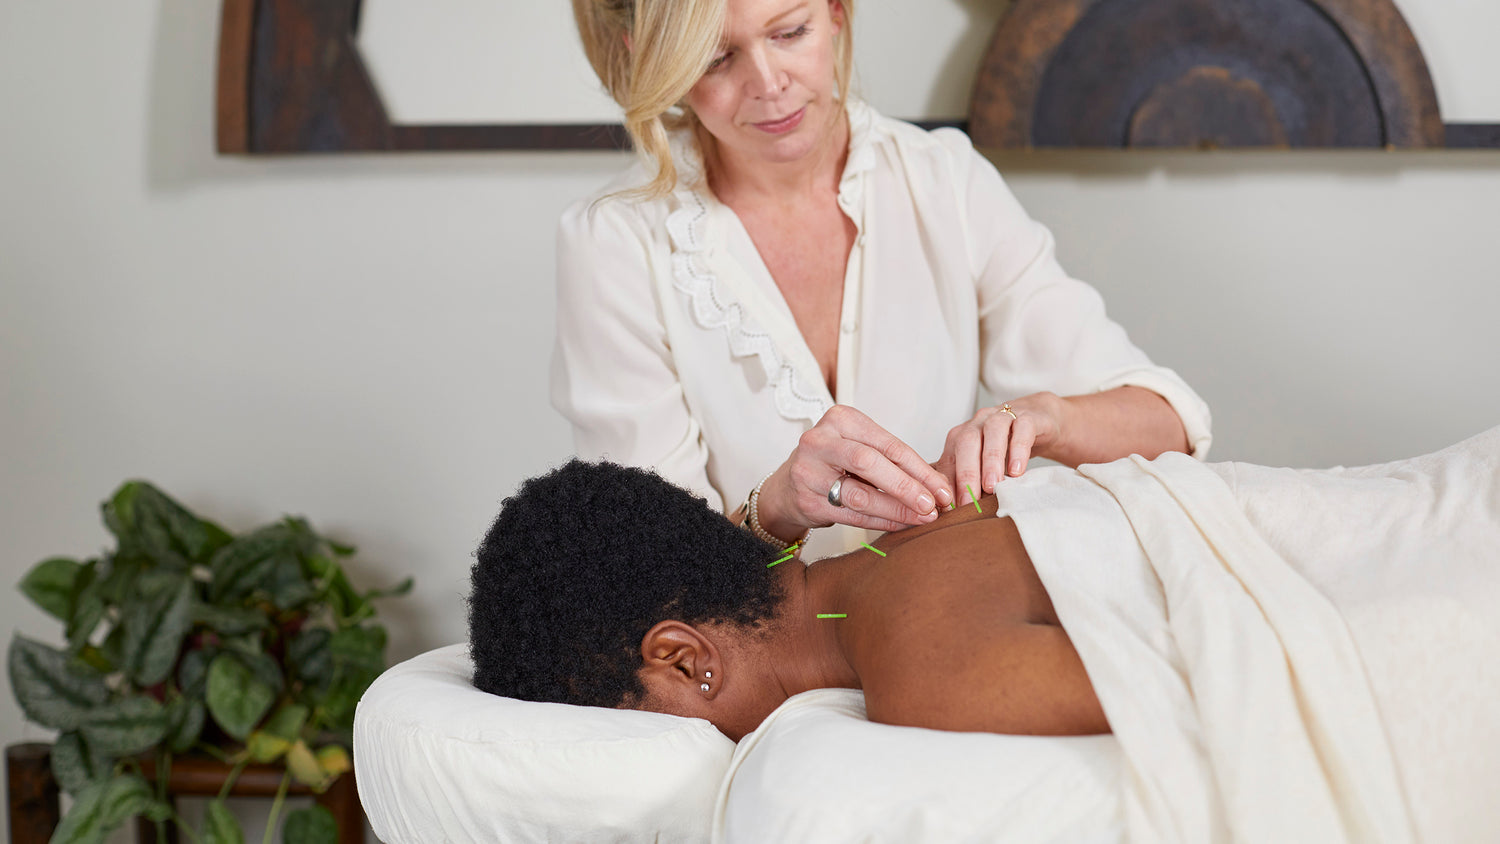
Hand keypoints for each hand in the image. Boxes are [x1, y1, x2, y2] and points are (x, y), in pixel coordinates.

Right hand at [756, 405, 954, 537]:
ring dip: (897, 509)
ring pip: (861, 494)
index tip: (942, 488)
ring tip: (922, 517)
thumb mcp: (859, 447)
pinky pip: (852, 515)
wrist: (788, 486)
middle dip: (907, 487)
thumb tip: (938, 485)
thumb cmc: (833, 463)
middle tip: (933, 505)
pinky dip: (881, 521)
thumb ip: (892, 460)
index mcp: (840, 419)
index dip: (919, 468)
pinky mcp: (807, 501)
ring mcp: (809, 472)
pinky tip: (900, 524)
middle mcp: (820, 441)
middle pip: (871, 464)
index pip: (888, 444)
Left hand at [935, 393, 1063, 504]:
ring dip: (991, 460)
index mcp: (962, 436)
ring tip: (992, 486)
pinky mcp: (1029, 417)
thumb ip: (970, 482)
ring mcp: (1003, 417)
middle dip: (966, 473)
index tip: (950, 509)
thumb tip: (953, 511)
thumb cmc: (1006, 448)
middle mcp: (978, 423)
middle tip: (969, 501)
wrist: (1039, 422)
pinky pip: (1022, 428)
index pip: (949, 458)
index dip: (947, 484)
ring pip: (993, 431)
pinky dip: (1019, 449)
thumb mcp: (985, 466)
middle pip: (966, 442)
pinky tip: (1017, 470)